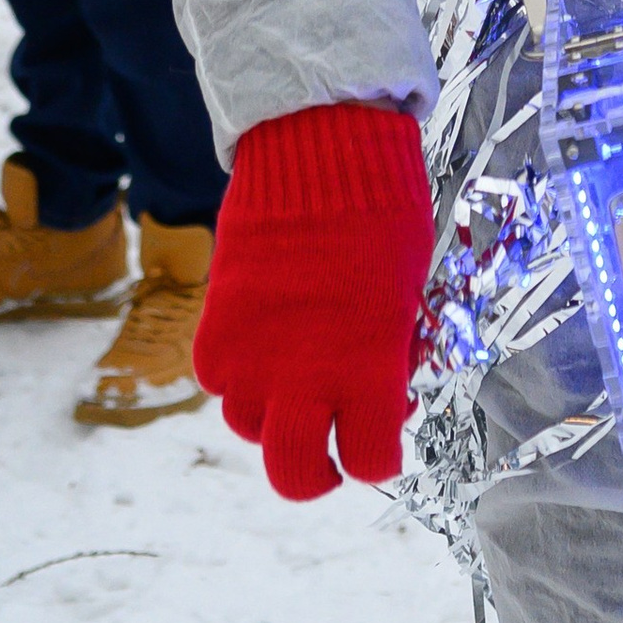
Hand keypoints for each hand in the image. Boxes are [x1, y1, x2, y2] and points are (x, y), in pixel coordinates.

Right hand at [193, 103, 432, 498]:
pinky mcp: (215, 328)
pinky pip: (218, 381)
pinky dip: (238, 373)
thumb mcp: (407, 291)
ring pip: (249, 427)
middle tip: (328, 453)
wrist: (319, 148)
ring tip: (296, 376)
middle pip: (294, 473)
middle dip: (315, 474)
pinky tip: (262, 344)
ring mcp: (252, 356)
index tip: (381, 438)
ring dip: (274, 414)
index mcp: (369, 367)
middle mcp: (305, 375)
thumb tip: (382, 396)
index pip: (370, 462)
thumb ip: (388, 357)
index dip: (377, 459)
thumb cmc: (382, 210)